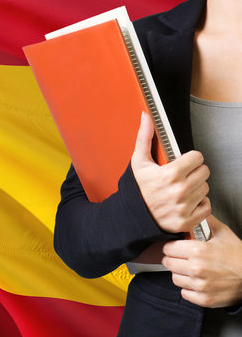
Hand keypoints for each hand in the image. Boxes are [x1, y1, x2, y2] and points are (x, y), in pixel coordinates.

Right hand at [131, 111, 210, 232]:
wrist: (130, 216)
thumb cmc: (135, 189)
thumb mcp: (138, 162)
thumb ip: (145, 137)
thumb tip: (146, 116)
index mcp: (170, 174)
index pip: (197, 157)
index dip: (189, 158)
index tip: (181, 163)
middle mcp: (179, 191)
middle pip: (204, 172)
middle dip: (194, 172)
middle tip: (181, 176)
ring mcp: (184, 207)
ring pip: (205, 189)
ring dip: (196, 188)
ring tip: (180, 189)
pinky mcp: (187, 220)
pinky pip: (207, 207)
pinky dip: (199, 205)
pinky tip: (185, 202)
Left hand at [162, 215, 241, 307]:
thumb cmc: (239, 256)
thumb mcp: (223, 233)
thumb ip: (205, 222)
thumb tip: (196, 212)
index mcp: (197, 251)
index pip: (167, 248)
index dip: (172, 247)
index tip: (176, 248)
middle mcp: (196, 268)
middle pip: (168, 263)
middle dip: (174, 259)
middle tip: (183, 258)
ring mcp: (199, 285)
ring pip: (174, 278)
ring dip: (180, 274)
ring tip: (191, 270)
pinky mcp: (204, 299)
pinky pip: (184, 293)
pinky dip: (189, 288)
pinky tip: (198, 281)